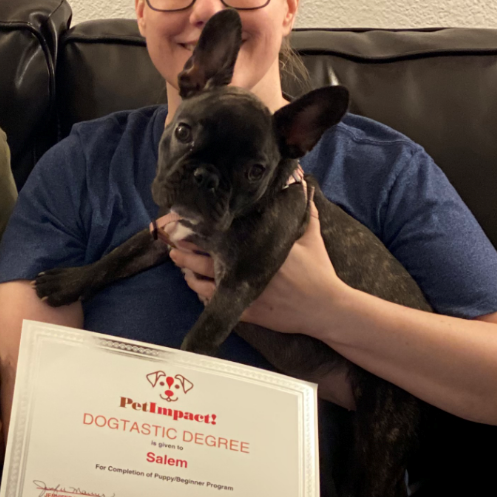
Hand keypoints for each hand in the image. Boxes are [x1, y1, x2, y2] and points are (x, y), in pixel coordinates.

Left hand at [165, 201, 344, 336]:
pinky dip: (201, 293)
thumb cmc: (318, 271)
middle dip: (184, 250)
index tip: (184, 221)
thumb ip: (304, 211)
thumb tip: (302, 184)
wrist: (325, 308)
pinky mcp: (244, 312)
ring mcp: (243, 292)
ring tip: (179, 261)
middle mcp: (245, 269)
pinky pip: (213, 302)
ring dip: (188, 271)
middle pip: (203, 259)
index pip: (220, 236)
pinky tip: (195, 284)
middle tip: (171, 241)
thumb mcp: (310, 237)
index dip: (198, 230)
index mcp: (256, 248)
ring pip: (202, 282)